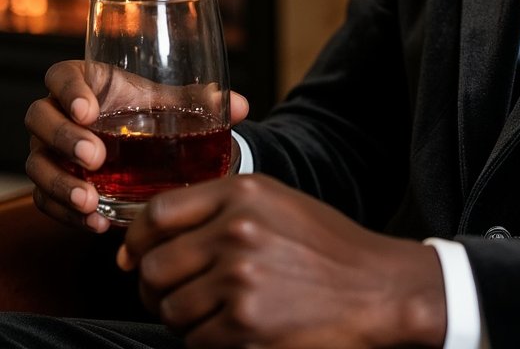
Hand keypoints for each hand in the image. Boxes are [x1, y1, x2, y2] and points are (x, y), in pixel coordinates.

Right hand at [23, 59, 248, 232]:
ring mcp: (51, 151)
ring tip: (91, 200)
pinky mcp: (53, 184)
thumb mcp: (173, 103)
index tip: (89, 109)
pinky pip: (47, 201)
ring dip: (61, 184)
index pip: (62, 76)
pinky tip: (96, 223)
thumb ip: (201, 101)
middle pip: (41, 120)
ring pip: (38, 165)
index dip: (69, 91)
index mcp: (86, 82)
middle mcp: (60, 114)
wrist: (146, 145)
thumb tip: (241, 106)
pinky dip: (67, 214)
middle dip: (64, 140)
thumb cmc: (152, 111)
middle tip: (95, 158)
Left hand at [117, 174, 445, 348]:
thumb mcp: (277, 204)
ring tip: (220, 311)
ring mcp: (239, 278)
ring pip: (170, 310)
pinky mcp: (244, 324)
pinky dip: (209, 341)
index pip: (158, 213)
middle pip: (154, 267)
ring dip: (185, 318)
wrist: (376, 289)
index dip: (137, 240)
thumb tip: (147, 242)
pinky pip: (194, 341)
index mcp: (244, 193)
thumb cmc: (327, 247)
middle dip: (156, 289)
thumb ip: (220, 210)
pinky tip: (240, 328)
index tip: (137, 256)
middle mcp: (237, 229)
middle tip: (175, 296)